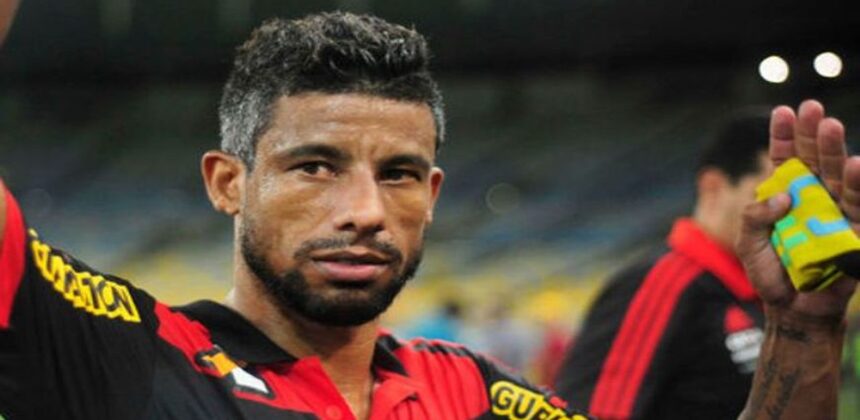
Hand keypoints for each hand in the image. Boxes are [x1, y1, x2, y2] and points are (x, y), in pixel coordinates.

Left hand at [736, 99, 858, 319]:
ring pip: (838, 176)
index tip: (782, 111)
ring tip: (830, 126)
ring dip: (835, 151)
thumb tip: (783, 196)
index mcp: (786, 193)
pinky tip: (858, 165)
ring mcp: (836, 212)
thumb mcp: (748, 242)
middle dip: (811, 134)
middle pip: (814, 160)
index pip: (785, 158)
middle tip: (811, 108)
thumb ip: (755, 217)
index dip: (784, 135)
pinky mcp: (855, 232)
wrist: (791, 309)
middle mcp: (814, 197)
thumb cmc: (769, 273)